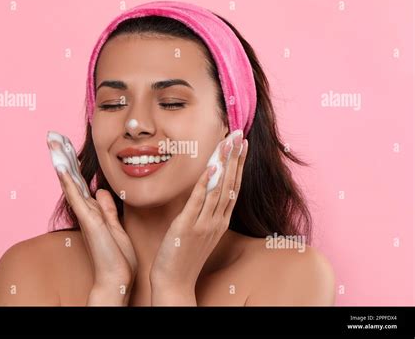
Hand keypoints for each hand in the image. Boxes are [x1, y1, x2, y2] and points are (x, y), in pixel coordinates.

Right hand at [47, 134, 136, 304]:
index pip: (82, 182)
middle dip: (63, 156)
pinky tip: (61, 165)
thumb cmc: (118, 257)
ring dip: (61, 161)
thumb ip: (108, 209)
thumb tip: (102, 192)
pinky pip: (76, 197)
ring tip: (52, 141)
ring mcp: (85, 215)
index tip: (68, 146)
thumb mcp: (116, 226)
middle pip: (72, 178)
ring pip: (70, 183)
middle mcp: (86, 210)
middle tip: (54, 136)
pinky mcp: (89, 221)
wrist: (116, 278)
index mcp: (94, 211)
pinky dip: (68, 181)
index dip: (74, 163)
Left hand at [149, 133, 247, 303]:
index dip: (238, 164)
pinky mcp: (188, 227)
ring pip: (218, 189)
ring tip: (229, 143)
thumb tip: (207, 191)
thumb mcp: (200, 232)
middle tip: (239, 135)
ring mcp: (204, 224)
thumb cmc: (185, 256)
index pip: (233, 187)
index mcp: (220, 221)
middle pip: (230, 183)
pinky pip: (199, 201)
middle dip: (235, 157)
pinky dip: (206, 184)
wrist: (175, 283)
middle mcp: (217, 220)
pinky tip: (211, 168)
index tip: (241, 145)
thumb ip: (205, 212)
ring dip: (224, 164)